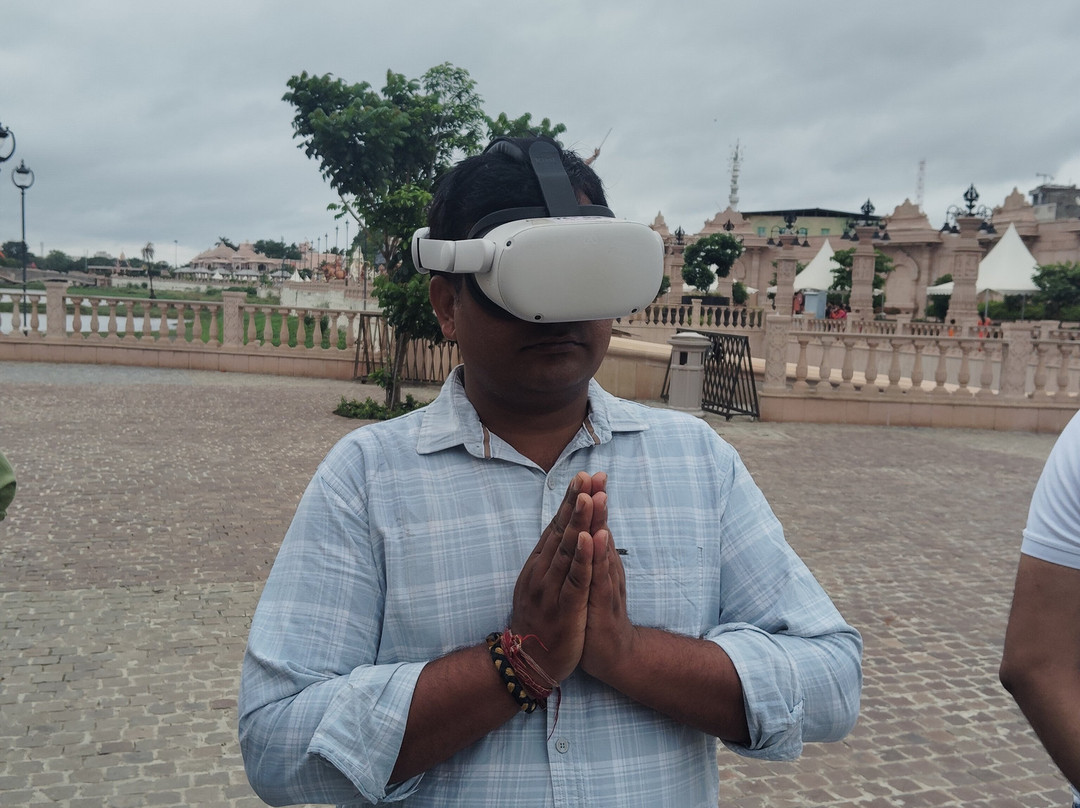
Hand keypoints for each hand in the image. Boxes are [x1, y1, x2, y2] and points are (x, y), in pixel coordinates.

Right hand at [510, 472, 596, 681]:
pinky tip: (591, 539)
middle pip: (562, 531)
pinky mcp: (565, 608)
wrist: (528, 663)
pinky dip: (584, 557)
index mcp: (539, 564)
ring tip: (590, 496)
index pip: (556, 525)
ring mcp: (551, 589)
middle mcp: (543, 571)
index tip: (583, 476)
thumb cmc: (540, 621)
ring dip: (580, 522)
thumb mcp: (542, 584)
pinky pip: (575, 579)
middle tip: (588, 475)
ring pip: (569, 550)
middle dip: (577, 502)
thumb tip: (561, 531)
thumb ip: (551, 558)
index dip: (570, 501)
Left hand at [580, 478, 638, 684]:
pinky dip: (598, 558)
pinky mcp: (604, 604)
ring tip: (598, 497)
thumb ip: (595, 554)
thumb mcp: (595, 579)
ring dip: (599, 523)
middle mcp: (606, 568)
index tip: (590, 472)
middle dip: (597, 502)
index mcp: (601, 561)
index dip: (592, 500)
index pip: (595, 525)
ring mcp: (607, 585)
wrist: (613, 654)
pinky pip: (600, 578)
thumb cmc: (599, 613)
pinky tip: (597, 540)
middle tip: (597, 475)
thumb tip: (592, 528)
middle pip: (602, 530)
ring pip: (603, 549)